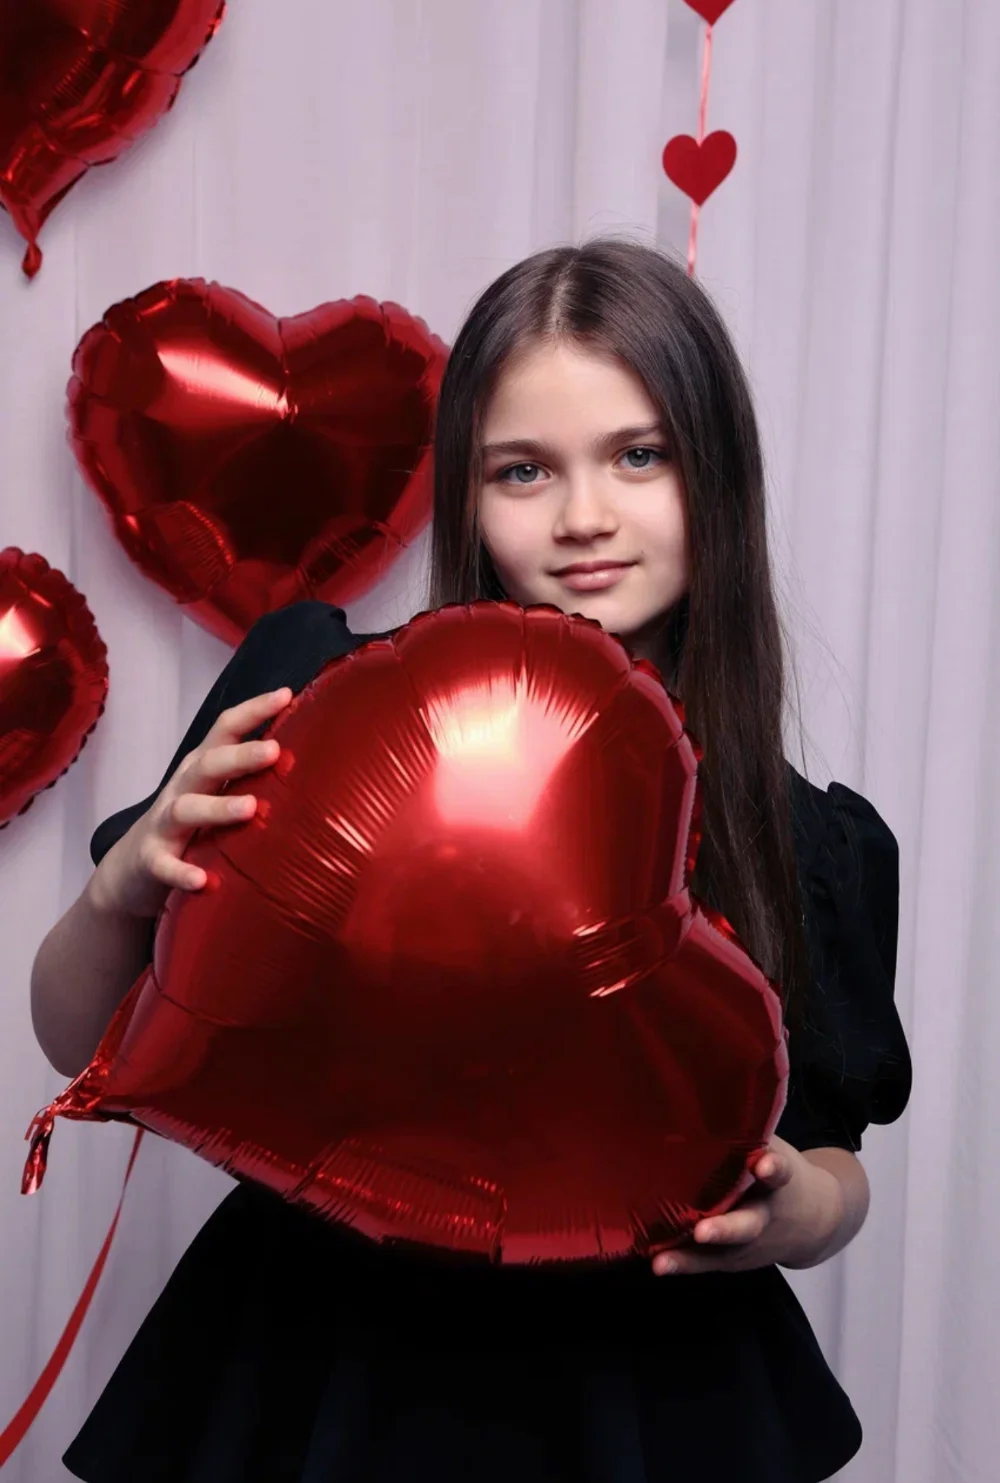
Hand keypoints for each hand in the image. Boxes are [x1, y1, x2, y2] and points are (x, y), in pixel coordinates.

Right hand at [92, 688, 292, 920]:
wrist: (131, 871)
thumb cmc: (192, 827)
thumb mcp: (218, 794)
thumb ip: (253, 779)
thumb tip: (312, 762)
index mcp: (203, 767)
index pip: (226, 730)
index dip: (253, 710)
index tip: (286, 695)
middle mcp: (183, 788)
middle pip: (209, 764)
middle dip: (241, 755)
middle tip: (275, 751)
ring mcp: (164, 824)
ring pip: (187, 809)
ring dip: (218, 808)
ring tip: (250, 809)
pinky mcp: (151, 859)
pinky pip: (165, 865)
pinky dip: (181, 872)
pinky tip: (202, 881)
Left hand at [651, 1135, 843, 1276]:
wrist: (816, 1221)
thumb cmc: (777, 1170)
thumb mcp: (772, 1145)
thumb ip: (745, 1130)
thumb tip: (705, 1085)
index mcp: (779, 1181)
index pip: (780, 1173)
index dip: (773, 1169)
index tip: (765, 1166)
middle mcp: (765, 1216)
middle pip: (747, 1225)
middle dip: (725, 1229)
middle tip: (704, 1231)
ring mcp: (749, 1243)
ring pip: (721, 1253)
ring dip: (691, 1257)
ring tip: (662, 1262)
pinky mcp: (733, 1259)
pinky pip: (707, 1264)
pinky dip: (682, 1264)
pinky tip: (656, 1263)